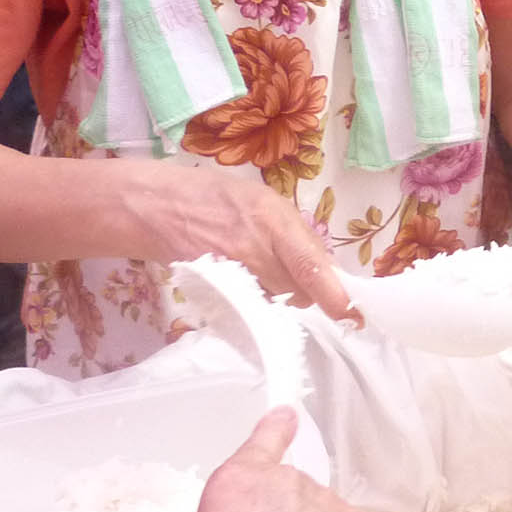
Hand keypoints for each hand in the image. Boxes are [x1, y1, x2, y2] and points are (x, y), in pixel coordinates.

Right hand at [123, 164, 356, 320]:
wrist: (158, 208)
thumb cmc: (217, 197)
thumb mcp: (264, 200)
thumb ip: (296, 234)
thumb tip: (328, 269)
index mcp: (274, 220)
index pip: (311, 266)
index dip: (334, 295)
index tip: (353, 314)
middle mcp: (255, 248)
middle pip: (298, 290)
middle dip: (307, 290)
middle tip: (296, 274)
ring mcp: (233, 272)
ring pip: (276, 300)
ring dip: (281, 293)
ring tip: (262, 267)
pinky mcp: (215, 290)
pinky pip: (250, 305)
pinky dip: (256, 298)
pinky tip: (244, 278)